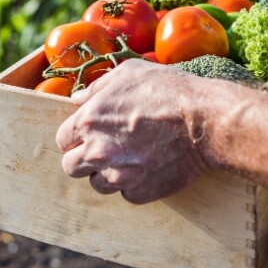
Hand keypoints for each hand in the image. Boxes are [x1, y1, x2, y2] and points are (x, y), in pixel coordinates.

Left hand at [55, 59, 212, 203]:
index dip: (74, 136)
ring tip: (128, 157)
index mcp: (88, 122)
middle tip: (103, 149)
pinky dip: (132, 184)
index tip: (88, 134)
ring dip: (107, 174)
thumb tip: (78, 99)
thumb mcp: (128, 73)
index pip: (62, 140)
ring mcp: (117, 176)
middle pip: (71, 168)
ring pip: (97, 185)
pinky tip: (147, 167)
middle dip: (83, 159)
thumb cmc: (168, 90)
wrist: (205, 121)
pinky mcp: (139, 192)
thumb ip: (96, 87)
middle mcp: (97, 152)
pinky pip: (125, 194)